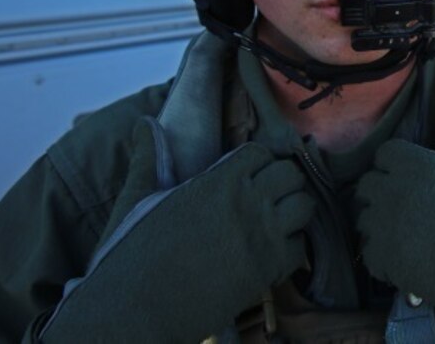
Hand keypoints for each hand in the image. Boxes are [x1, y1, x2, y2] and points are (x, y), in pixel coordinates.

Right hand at [39, 119, 315, 342]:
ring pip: (305, 206)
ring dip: (293, 210)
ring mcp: (262, 236)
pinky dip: (291, 248)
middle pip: (290, 174)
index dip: (256, 161)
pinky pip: (301, 248)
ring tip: (275, 219)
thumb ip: (149, 159)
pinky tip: (271, 252)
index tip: (248, 173)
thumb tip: (145, 124)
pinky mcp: (268, 271)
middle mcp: (247, 203)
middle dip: (281, 181)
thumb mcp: (136, 201)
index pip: (260, 152)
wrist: (134, 311)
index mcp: (218, 182)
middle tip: (266, 194)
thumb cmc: (130, 255)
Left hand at [356, 139, 434, 338]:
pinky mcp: (388, 263)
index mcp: (420, 165)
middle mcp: (396, 193)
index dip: (399, 163)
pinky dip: (382, 256)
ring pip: (364, 220)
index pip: (385, 154)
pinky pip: (368, 253)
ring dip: (380, 224)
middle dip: (384, 191)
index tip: (415, 175)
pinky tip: (405, 257)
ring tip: (406, 232)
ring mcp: (388, 230)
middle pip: (368, 185)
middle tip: (409, 204)